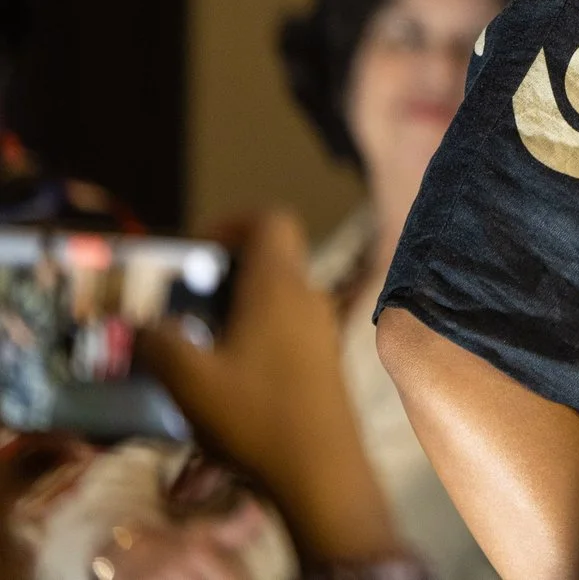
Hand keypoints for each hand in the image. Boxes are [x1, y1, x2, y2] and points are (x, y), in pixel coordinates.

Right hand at [136, 212, 401, 563]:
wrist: (322, 471)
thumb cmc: (255, 416)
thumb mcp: (188, 380)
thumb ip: (157, 343)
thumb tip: (140, 326)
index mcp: (280, 286)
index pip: (270, 220)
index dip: (232, 222)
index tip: (196, 252)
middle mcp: (308, 298)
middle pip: (270, 258)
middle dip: (224, 272)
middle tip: (183, 302)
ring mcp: (322, 330)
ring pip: (278, 296)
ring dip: (237, 308)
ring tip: (196, 343)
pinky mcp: (324, 361)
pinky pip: (287, 328)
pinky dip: (255, 335)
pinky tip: (226, 375)